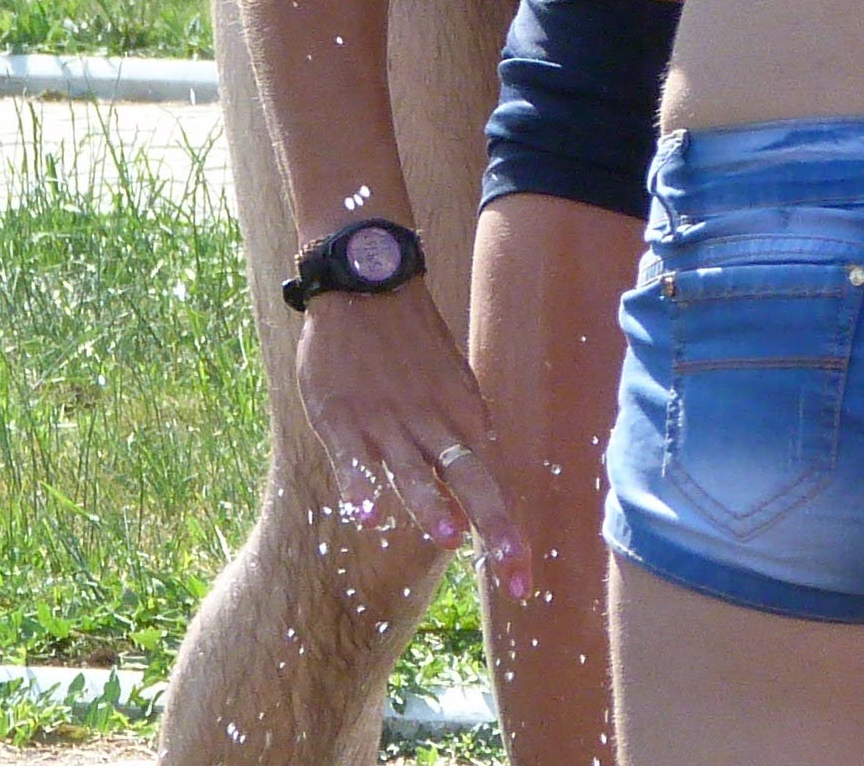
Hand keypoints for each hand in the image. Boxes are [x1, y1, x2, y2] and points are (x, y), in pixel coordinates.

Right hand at [293, 284, 527, 596]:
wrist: (365, 282)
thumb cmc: (406, 343)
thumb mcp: (448, 383)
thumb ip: (456, 434)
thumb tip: (468, 489)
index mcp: (462, 416)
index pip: (488, 485)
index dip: (505, 537)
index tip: (521, 582)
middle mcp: (431, 424)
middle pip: (470, 482)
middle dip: (495, 529)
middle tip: (515, 575)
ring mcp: (385, 422)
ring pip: (413, 471)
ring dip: (431, 505)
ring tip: (450, 539)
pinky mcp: (342, 418)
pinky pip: (352, 458)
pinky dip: (359, 486)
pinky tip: (365, 514)